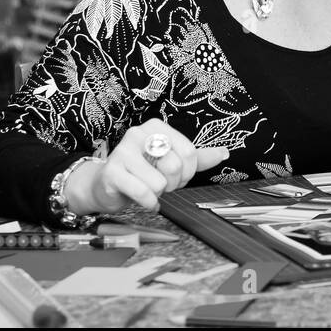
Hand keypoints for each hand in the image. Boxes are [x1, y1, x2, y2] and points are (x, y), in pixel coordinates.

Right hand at [67, 120, 228, 214]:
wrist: (105, 186)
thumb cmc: (142, 172)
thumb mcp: (171, 161)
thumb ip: (197, 158)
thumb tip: (224, 153)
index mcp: (157, 127)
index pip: (190, 152)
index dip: (188, 173)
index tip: (176, 176)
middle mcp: (138, 134)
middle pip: (176, 166)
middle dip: (173, 184)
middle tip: (160, 184)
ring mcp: (123, 151)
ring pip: (159, 182)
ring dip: (157, 193)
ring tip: (147, 188)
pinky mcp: (112, 172)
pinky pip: (143, 192)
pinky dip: (148, 202)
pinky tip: (144, 201)